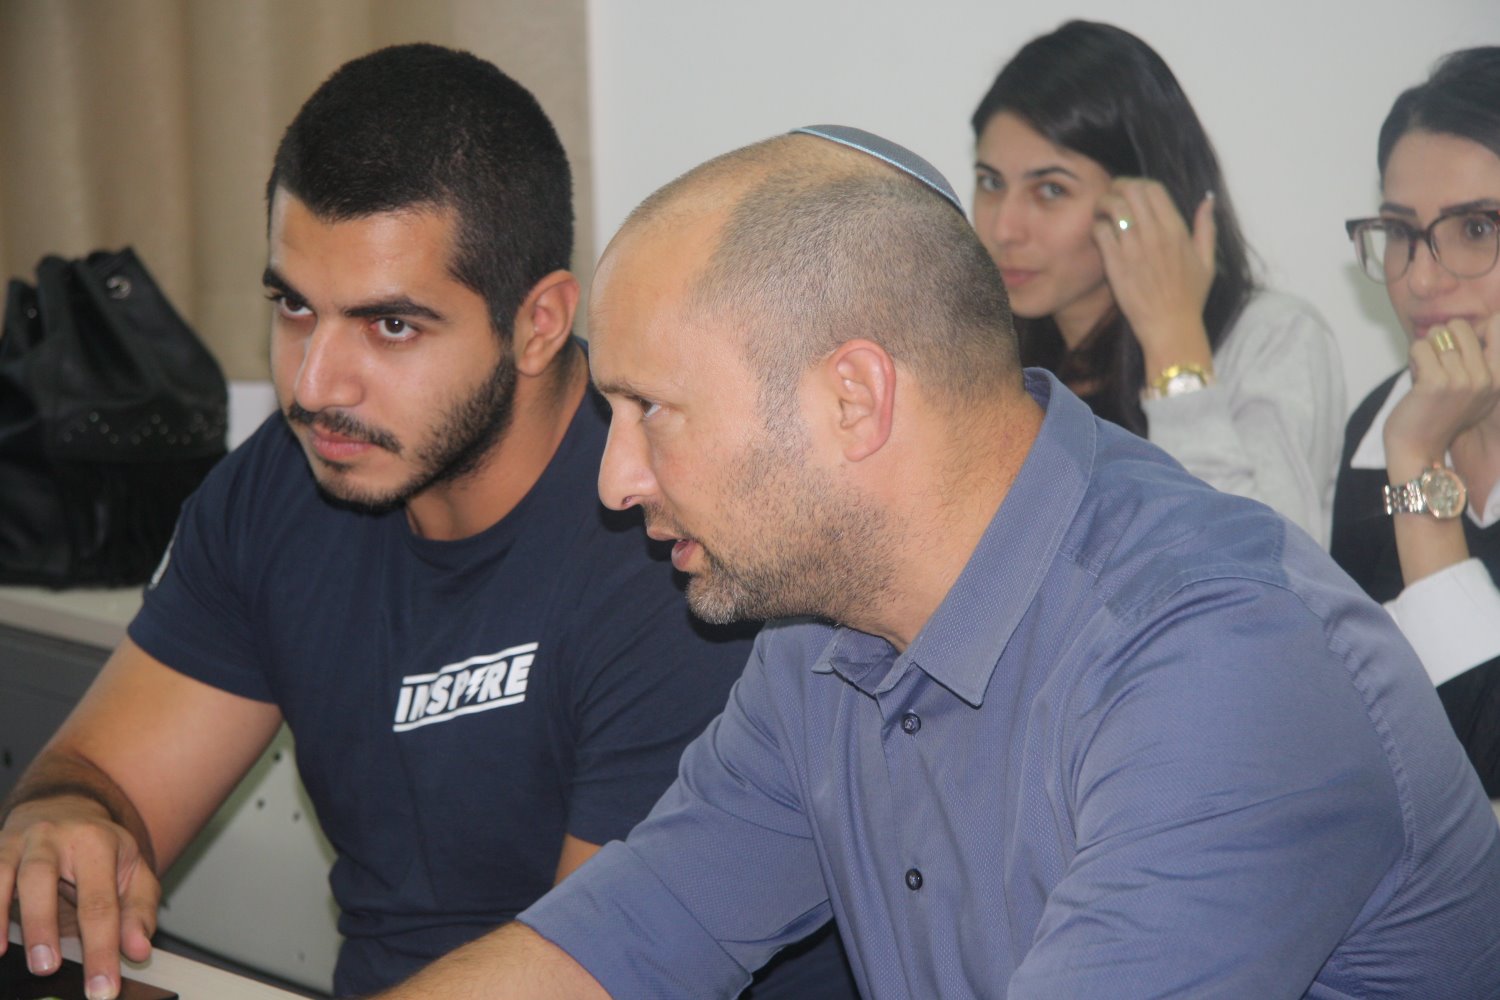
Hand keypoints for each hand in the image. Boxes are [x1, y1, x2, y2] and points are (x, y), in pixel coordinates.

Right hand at [0, 795, 158, 999]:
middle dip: (43, 924)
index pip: (101, 903)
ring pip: (3, 873)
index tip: (103, 989)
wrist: (66, 809)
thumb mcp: (133, 873)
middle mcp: (54, 838)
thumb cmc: (101, 850)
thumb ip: (138, 912)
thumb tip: (138, 951)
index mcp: (97, 844)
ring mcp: (18, 843)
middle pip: (43, 878)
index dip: (102, 949)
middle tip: (47, 968)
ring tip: (1, 953)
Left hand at [1091, 179, 1216, 375]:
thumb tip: (1208, 200)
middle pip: (1131, 190)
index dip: (1138, 183)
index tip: (1130, 192)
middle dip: (1117, 187)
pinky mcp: (1116, 264)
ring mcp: (1134, 248)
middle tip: (1111, 196)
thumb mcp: (1207, 261)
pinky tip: (1097, 233)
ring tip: (1101, 212)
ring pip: (1113, 206)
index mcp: (1177, 230)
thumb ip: (1206, 227)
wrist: (1170, 327)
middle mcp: (1155, 234)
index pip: (1154, 188)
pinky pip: (1100, 231)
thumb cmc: (1189, 297)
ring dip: (1103, 203)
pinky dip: (1096, 226)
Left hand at [1383, 315, 1499, 476]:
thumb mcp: (1474, 392)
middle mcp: (1486, 378)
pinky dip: (1412, 358)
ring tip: (1424, 375)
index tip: (1457, 344)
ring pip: (1436, 335)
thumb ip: (1478, 363)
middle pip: (1459, 325)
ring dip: (1423, 352)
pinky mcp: (1436, 382)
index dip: (1472, 327)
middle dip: (1440, 338)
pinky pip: (1419, 347)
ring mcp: (1462, 380)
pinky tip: (1415, 378)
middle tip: (1434, 363)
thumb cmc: (1438, 416)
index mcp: (1498, 379)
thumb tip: (1473, 324)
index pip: (1498, 324)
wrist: (1418, 449)